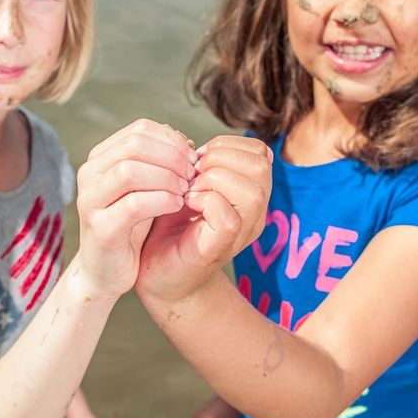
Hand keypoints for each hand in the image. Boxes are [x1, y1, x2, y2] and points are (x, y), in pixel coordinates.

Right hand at [75, 120, 196, 299]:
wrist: (107, 271)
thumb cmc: (130, 225)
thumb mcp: (144, 187)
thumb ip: (157, 162)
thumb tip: (183, 141)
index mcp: (100, 158)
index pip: (139, 129)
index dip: (171, 140)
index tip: (191, 157)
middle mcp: (89, 174)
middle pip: (135, 145)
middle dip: (172, 157)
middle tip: (192, 174)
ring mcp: (91, 201)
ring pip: (130, 170)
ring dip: (167, 178)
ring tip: (184, 191)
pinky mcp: (100, 229)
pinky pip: (134, 204)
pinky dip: (162, 201)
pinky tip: (176, 205)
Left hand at [136, 135, 271, 304]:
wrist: (156, 273)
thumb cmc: (170, 226)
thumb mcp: (189, 185)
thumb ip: (200, 164)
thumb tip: (192, 144)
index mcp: (250, 193)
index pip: (260, 152)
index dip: (227, 145)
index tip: (198, 159)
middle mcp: (254, 213)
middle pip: (261, 166)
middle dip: (220, 158)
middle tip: (192, 174)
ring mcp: (241, 232)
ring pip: (251, 190)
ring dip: (213, 179)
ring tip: (189, 190)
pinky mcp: (220, 248)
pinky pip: (228, 216)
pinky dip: (204, 201)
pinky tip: (186, 204)